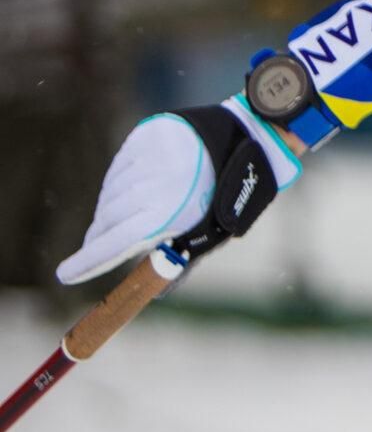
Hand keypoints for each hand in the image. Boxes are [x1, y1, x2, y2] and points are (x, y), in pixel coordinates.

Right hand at [57, 97, 300, 284]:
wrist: (246, 140)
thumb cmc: (228, 195)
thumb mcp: (212, 233)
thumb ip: (182, 262)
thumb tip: (157, 294)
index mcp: (172, 211)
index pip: (117, 242)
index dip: (89, 261)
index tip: (65, 275)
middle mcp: (155, 182)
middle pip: (108, 220)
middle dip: (100, 239)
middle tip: (95, 251)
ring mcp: (147, 156)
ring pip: (110, 194)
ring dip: (111, 211)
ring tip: (128, 216)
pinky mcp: (143, 137)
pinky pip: (118, 170)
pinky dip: (119, 185)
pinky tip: (134, 190)